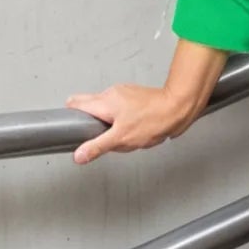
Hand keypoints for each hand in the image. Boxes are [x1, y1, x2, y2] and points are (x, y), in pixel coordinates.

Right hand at [64, 82, 197, 164]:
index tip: (72, 128)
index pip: (75, 103)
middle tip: (102, 135)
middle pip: (89, 105)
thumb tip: (79, 155)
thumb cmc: (153, 120)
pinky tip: (135, 129)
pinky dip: (123, 120)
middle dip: (93, 123)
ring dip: (110, 124)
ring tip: (124, 134)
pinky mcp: (134, 96)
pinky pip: (120, 109)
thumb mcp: (121, 139)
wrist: (177, 108)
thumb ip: (97, 147)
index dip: (71, 116)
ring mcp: (123, 93)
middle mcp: (111, 93)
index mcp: (104, 101)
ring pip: (106, 109)